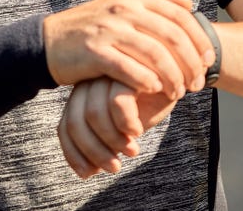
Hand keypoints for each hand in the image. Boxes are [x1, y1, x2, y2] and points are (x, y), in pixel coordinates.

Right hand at [43, 0, 213, 98]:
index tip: (208, 62)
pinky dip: (146, 80)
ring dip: (172, 77)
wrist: (49, 42)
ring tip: (178, 94)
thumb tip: (189, 3)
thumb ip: (157, 4)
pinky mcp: (95, 51)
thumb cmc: (93, 28)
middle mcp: (125, 9)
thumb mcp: (123, 7)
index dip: (199, 41)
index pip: (180, 17)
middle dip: (190, 63)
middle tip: (197, 84)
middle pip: (172, 36)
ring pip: (155, 54)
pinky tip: (154, 91)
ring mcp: (109, 29)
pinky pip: (129, 68)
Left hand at [57, 78, 177, 178]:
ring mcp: (107, 73)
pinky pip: (117, 101)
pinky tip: (137, 130)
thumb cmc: (148, 103)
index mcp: (83, 94)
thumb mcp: (121, 126)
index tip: (88, 173)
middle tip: (114, 167)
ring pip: (94, 114)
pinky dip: (126, 123)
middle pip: (76, 122)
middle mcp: (90, 81)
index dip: (73, 153)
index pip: (65, 127)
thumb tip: (86, 172)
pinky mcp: (128, 69)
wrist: (176, 78)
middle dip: (94, 151)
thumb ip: (102, 141)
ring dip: (112, 141)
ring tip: (131, 151)